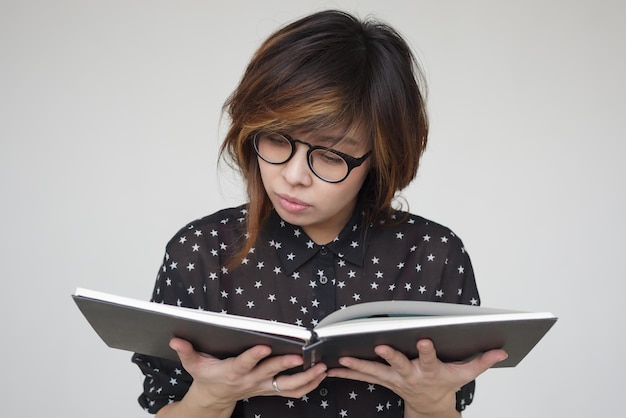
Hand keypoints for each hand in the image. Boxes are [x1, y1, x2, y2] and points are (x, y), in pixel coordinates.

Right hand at [169, 337, 327, 407]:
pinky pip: (293, 391)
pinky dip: (309, 385)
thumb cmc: (207, 378)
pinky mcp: (270, 389)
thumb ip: (186, 351)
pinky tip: (321, 375)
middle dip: (286, 364)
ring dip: (306, 378)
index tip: (264, 346)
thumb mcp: (193, 365)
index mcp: (232, 372)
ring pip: (288, 386)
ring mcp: (262, 387)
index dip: (253, 356)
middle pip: (270, 373)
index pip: (244, 364)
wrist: (213, 399)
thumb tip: (176, 339)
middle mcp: (250, 381)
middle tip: (301, 355)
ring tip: (322, 368)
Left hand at [327, 339, 506, 416]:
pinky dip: (348, 371)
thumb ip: (481, 361)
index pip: (429, 358)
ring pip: (374, 372)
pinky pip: (363, 376)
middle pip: (399, 364)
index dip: (426, 350)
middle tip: (380, 346)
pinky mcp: (383, 380)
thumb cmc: (446, 385)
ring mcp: (395, 379)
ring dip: (357, 365)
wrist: (431, 407)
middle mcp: (410, 375)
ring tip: (341, 358)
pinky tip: (333, 367)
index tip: (424, 339)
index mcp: (430, 371)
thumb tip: (502, 351)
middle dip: (390, 355)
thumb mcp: (465, 374)